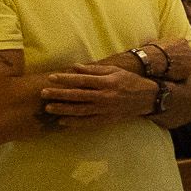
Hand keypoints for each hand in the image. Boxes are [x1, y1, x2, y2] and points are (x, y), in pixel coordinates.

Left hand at [40, 62, 160, 121]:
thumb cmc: (129, 81)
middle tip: (43, 93)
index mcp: (106, 82)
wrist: (147, 98)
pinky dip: (75, 122)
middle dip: (59, 94)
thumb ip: (94, 70)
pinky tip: (62, 121)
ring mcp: (105, 109)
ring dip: (63, 109)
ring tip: (49, 108)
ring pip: (80, 110)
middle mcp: (104, 96)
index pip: (81, 80)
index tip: (51, 77)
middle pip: (77, 95)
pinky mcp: (106, 120)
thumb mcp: (114, 71)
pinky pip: (88, 122)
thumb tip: (75, 67)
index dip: (65, 78)